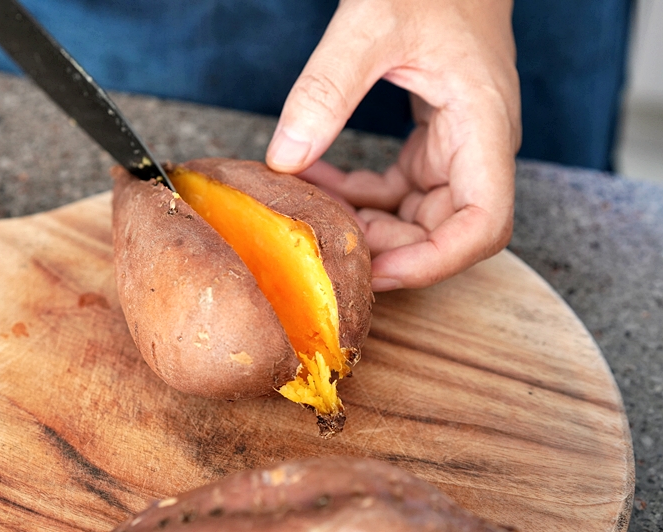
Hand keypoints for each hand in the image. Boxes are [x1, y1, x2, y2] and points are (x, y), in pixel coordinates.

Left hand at [265, 0, 520, 290]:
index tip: (378, 270)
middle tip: (327, 242)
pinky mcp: (432, 141)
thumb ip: (326, 91)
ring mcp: (456, 147)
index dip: (434, 262)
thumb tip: (285, 161)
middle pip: (446, 232)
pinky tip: (316, 180)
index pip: (483, 225)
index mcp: (483, 126)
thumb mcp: (370, 25)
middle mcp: (478, 146)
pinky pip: (397, 189)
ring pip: (419, 216)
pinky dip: (358, 196)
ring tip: (314, 212)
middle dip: (388, 247)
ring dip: (367, 224)